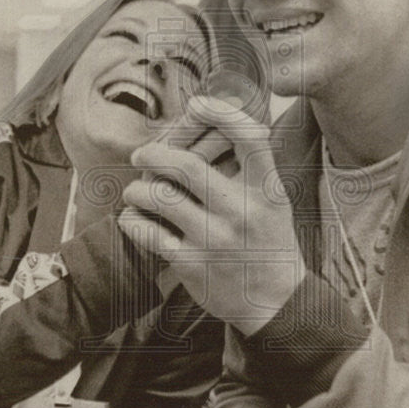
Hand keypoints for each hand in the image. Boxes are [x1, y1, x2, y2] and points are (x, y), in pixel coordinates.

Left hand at [118, 96, 305, 335]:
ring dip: (138, 189)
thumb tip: (221, 117)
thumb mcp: (273, 202)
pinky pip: (147, 232)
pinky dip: (132, 221)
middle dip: (154, 153)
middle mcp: (242, 212)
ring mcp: (215, 239)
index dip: (220, 113)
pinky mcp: (192, 264)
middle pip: (187, 165)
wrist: (276, 302)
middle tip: (141, 154)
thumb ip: (252, 167)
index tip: (197, 105)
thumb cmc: (270, 243)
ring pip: (159, 197)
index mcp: (266, 191)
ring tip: (136, 191)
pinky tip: (133, 218)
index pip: (248, 137)